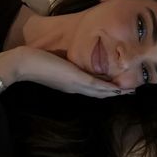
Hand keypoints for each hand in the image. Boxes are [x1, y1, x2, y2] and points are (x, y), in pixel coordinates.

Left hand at [0, 46, 132, 97]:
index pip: (93, 89)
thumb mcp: (59, 66)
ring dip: (114, 92)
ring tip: (128, 91)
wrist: (26, 63)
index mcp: (72, 85)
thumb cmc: (40, 63)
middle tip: (130, 93)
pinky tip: (117, 88)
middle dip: (115, 93)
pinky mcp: (75, 78)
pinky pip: (94, 84)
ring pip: (99, 90)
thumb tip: (79, 64)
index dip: (106, 91)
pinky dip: (106, 87)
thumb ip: (69, 67)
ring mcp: (76, 84)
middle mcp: (76, 88)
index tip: (119, 90)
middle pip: (99, 93)